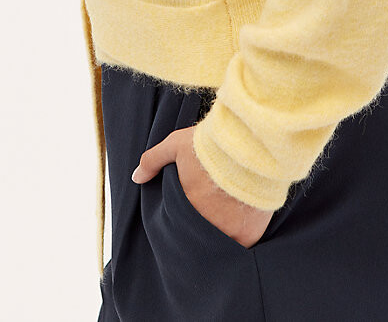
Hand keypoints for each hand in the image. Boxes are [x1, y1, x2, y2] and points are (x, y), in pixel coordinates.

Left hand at [131, 125, 274, 247]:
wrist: (249, 146)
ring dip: (223, 229)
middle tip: (211, 210)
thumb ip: (153, 161)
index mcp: (186, 208)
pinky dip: (243, 233)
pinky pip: (244, 242)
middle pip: (201, 233)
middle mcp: (206, 226)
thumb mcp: (175, 145)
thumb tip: (137, 177)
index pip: (180, 222)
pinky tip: (244, 218)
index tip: (191, 208)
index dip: (185, 217)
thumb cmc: (211, 144)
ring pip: (222, 239)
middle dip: (203, 224)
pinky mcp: (251, 234)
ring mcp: (229, 233)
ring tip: (228, 213)